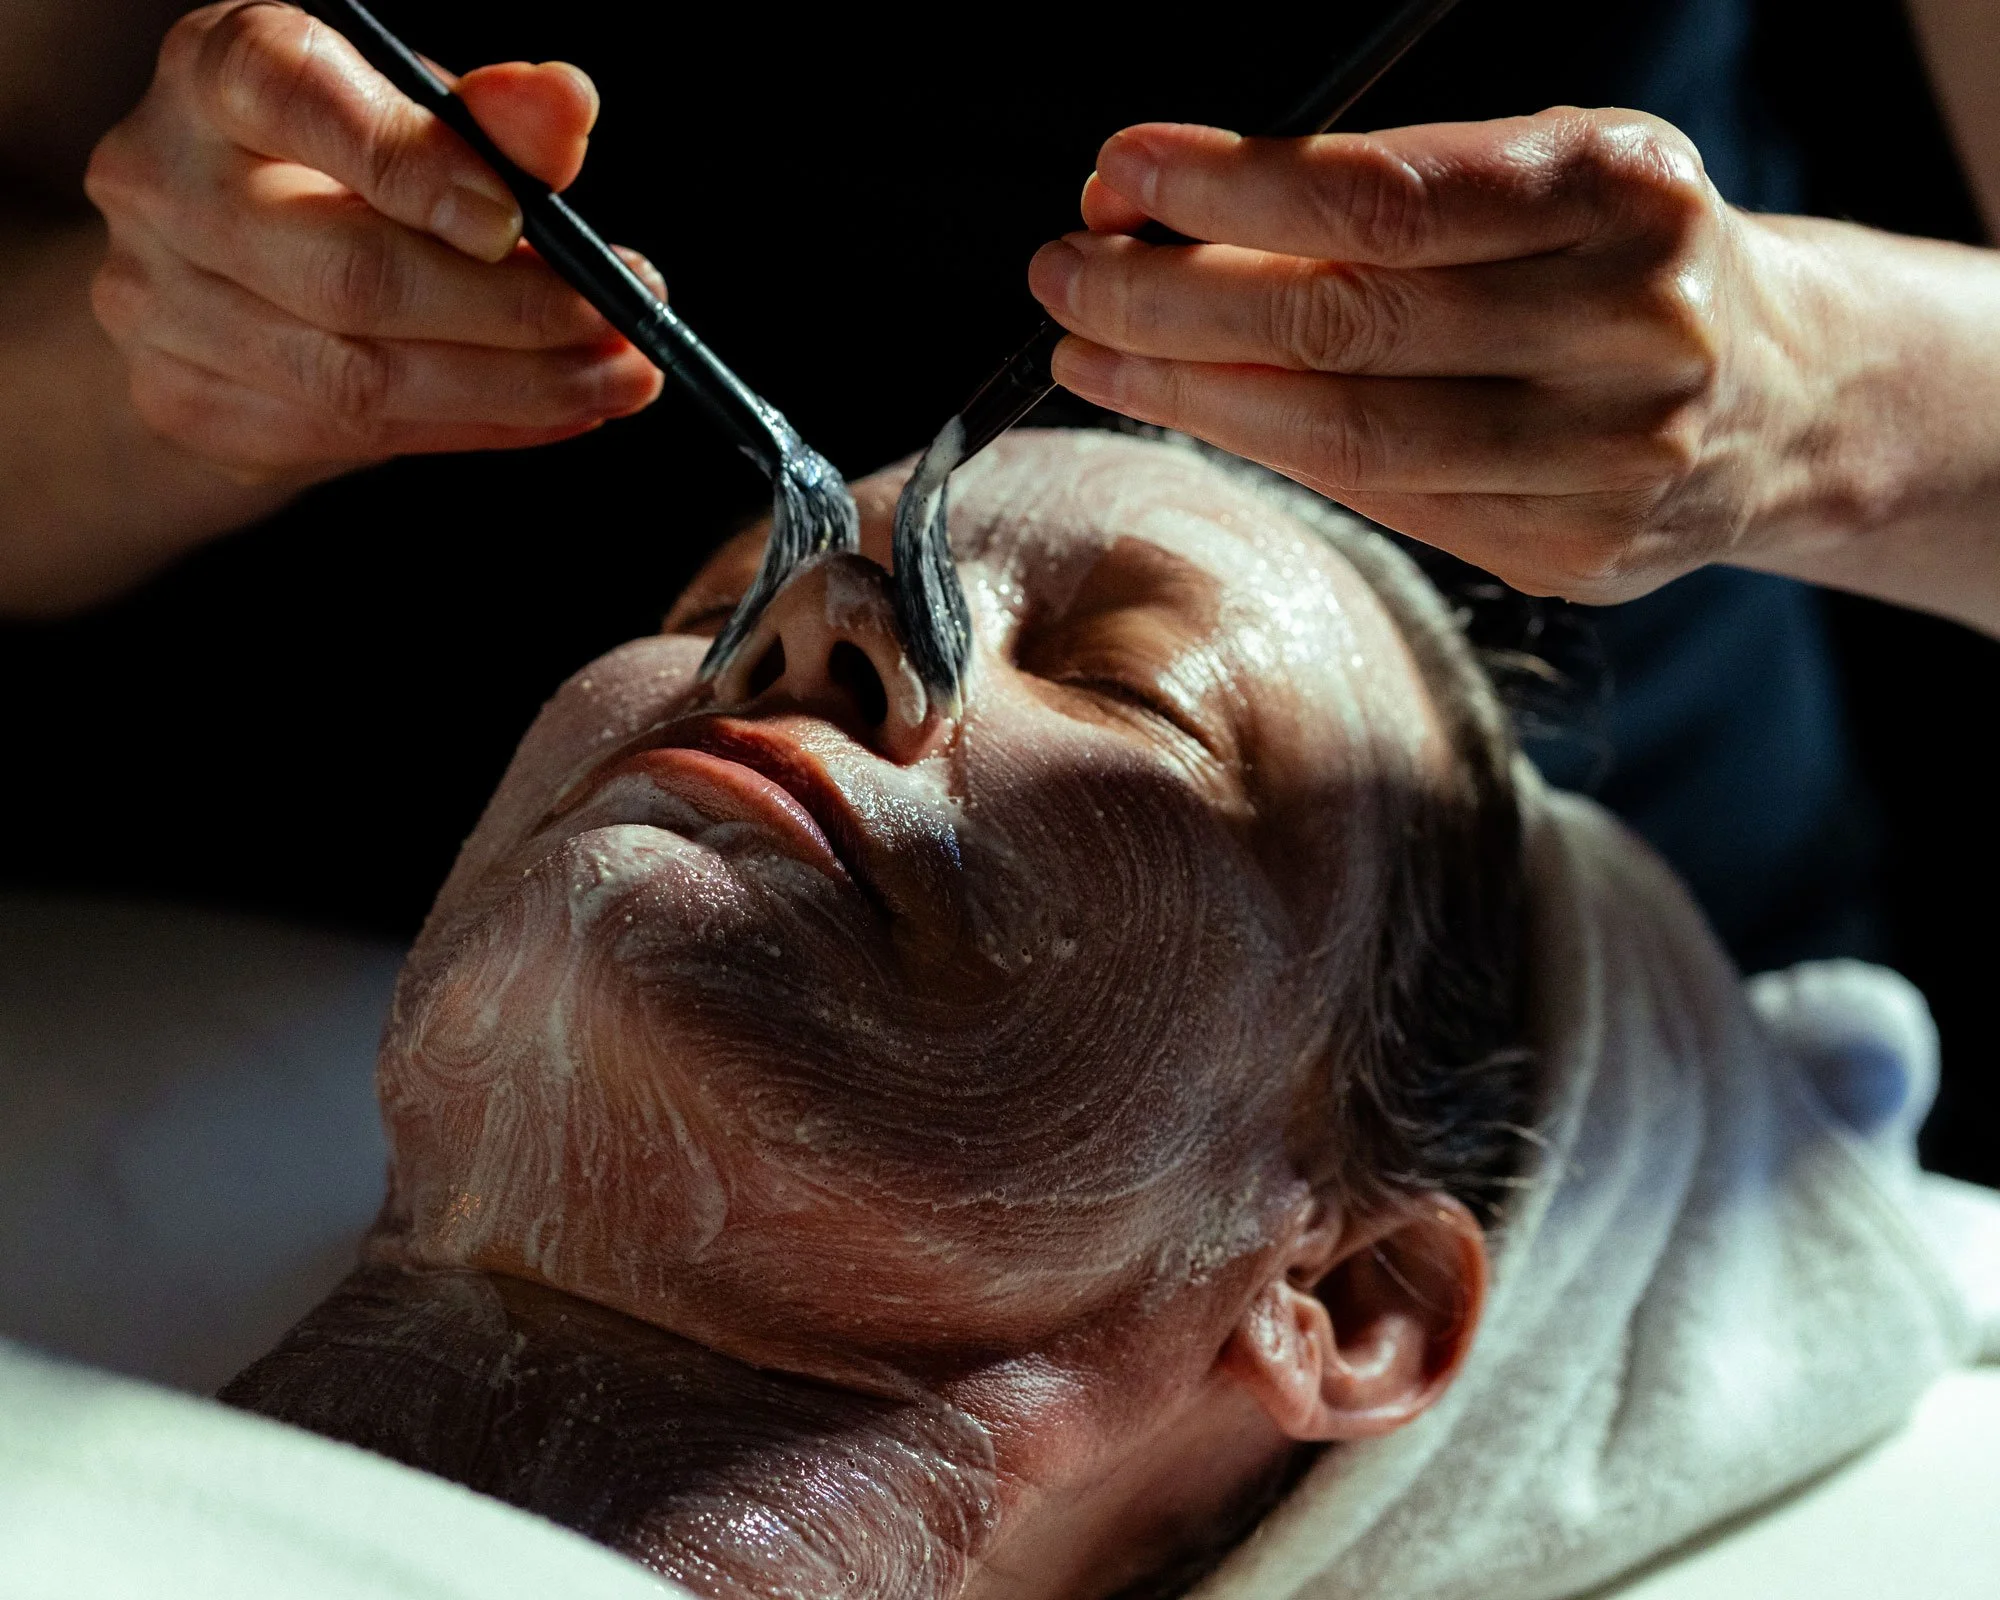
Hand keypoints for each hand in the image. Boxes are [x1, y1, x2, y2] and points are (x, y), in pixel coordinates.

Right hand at [84, 2, 663, 484]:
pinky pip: (357, 435)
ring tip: (618, 377)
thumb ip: (489, 120)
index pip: (297, 96)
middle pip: (352, 274)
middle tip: (621, 323)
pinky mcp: (186, 403)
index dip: (416, 163)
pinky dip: (481, 426)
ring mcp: (157, 305)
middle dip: (514, 311)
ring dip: (518, 388)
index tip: (518, 219)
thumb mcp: (414, 119)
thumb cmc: (339, 168)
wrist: (223, 272)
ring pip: (361, 377)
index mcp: (216, 72)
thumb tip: (565, 105)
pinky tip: (557, 410)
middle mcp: (160, 181)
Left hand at [1029, 109, 1832, 603]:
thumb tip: (1162, 216)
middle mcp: (1630, 331)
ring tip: (1092, 353)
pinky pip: (1381, 502)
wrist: (1790, 394)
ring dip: (1188, 394)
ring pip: (1346, 437)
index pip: (1382, 196)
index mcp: (1622, 196)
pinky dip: (1269, 451)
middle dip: (1169, 303)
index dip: (1229, 189)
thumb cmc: (1622, 255)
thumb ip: (1381, 194)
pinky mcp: (1573, 554)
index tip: (1117, 176)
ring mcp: (1608, 460)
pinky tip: (1198, 412)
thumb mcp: (1543, 173)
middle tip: (1065, 277)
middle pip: (1344, 326)